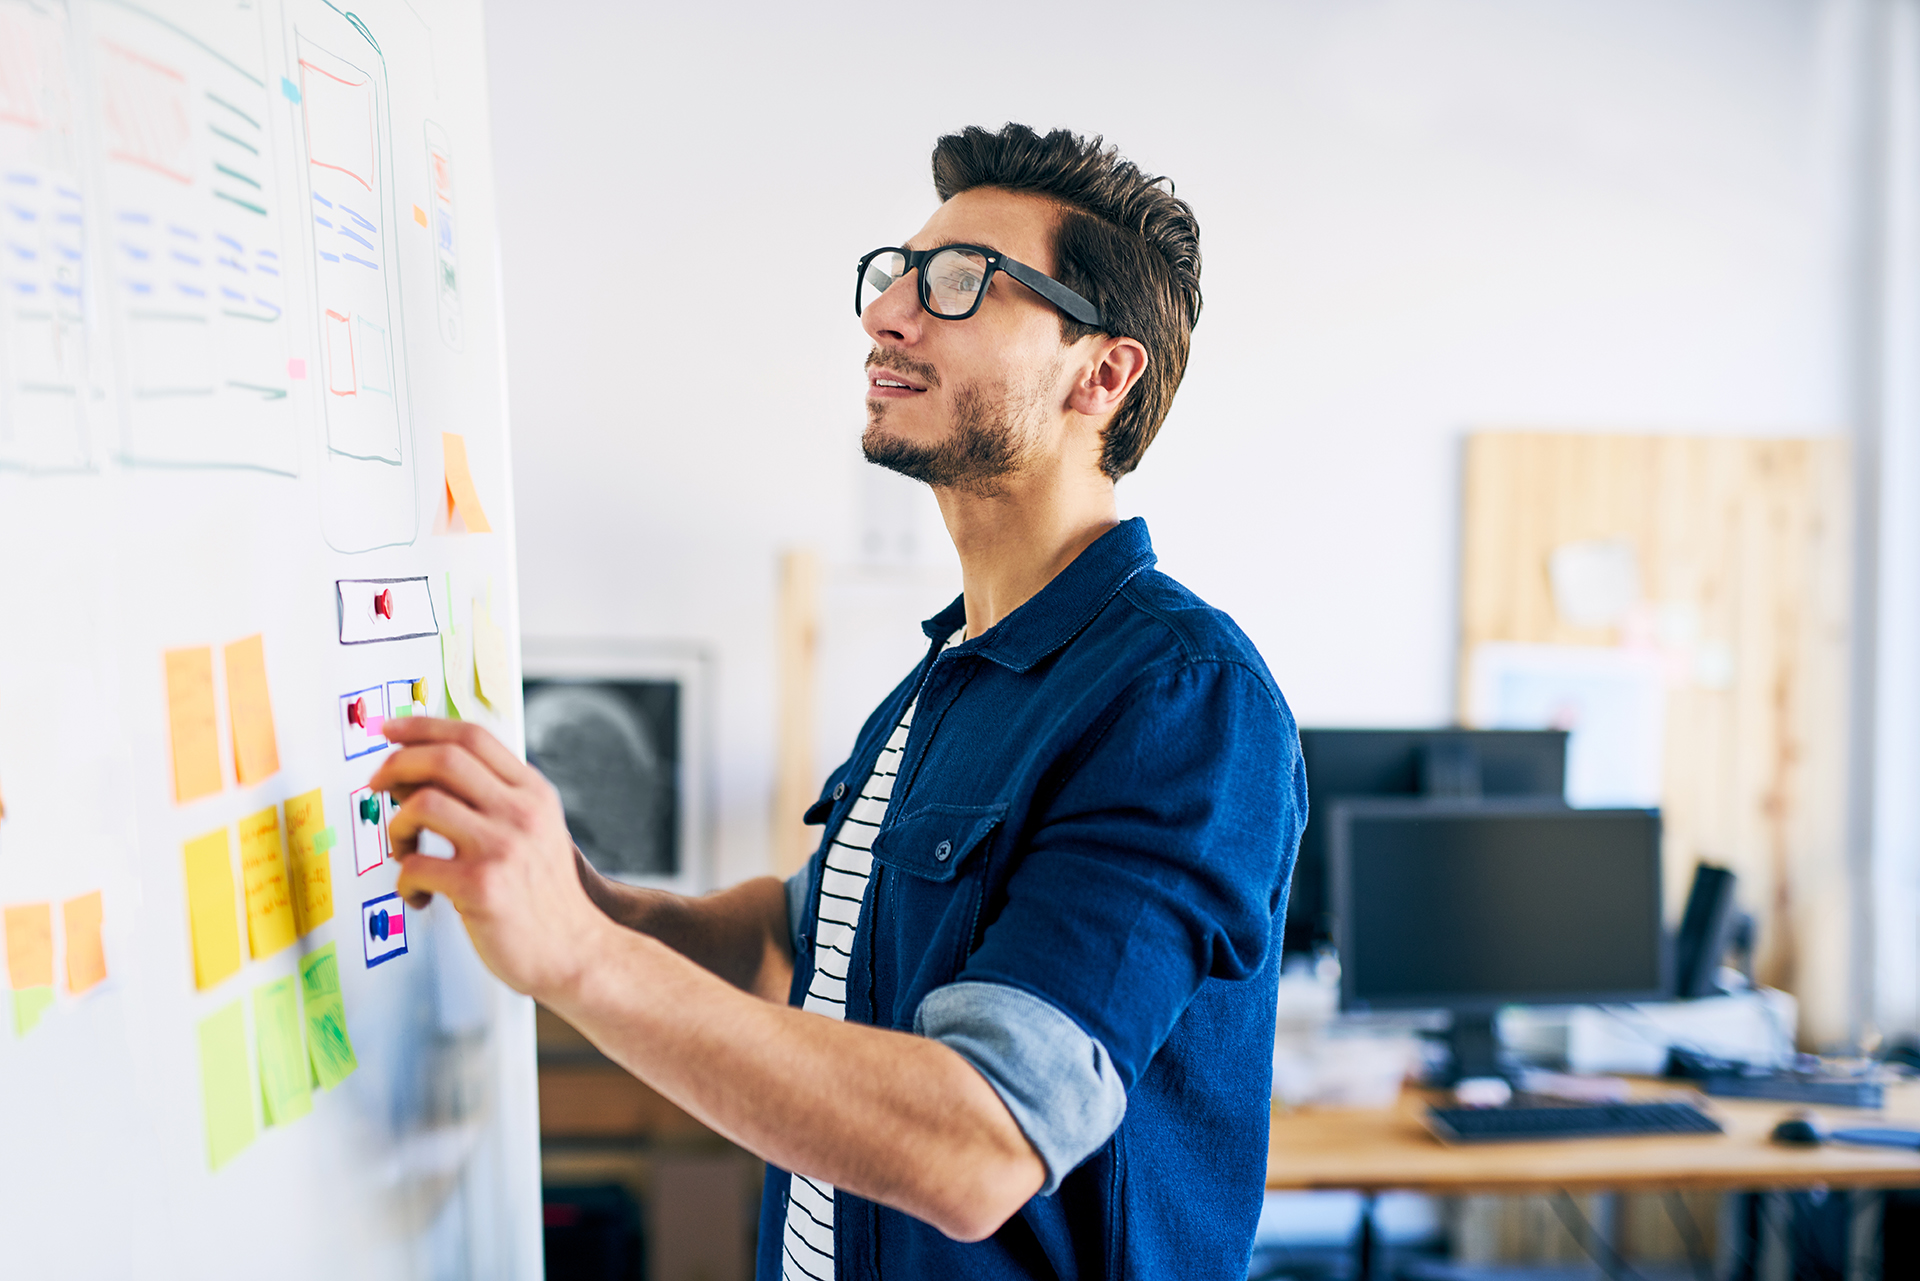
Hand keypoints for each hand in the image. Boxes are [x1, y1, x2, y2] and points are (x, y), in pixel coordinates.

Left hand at [366, 717, 607, 1000]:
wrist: (575, 953)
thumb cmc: (544, 898)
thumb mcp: (535, 831)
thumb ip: (495, 799)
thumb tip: (422, 772)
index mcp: (533, 793)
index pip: (472, 737)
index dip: (423, 726)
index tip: (391, 730)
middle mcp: (522, 812)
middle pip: (444, 759)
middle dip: (396, 765)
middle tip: (377, 786)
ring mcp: (502, 847)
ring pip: (422, 804)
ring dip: (396, 827)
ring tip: (404, 852)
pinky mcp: (481, 887)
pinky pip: (415, 865)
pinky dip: (404, 881)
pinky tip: (419, 895)